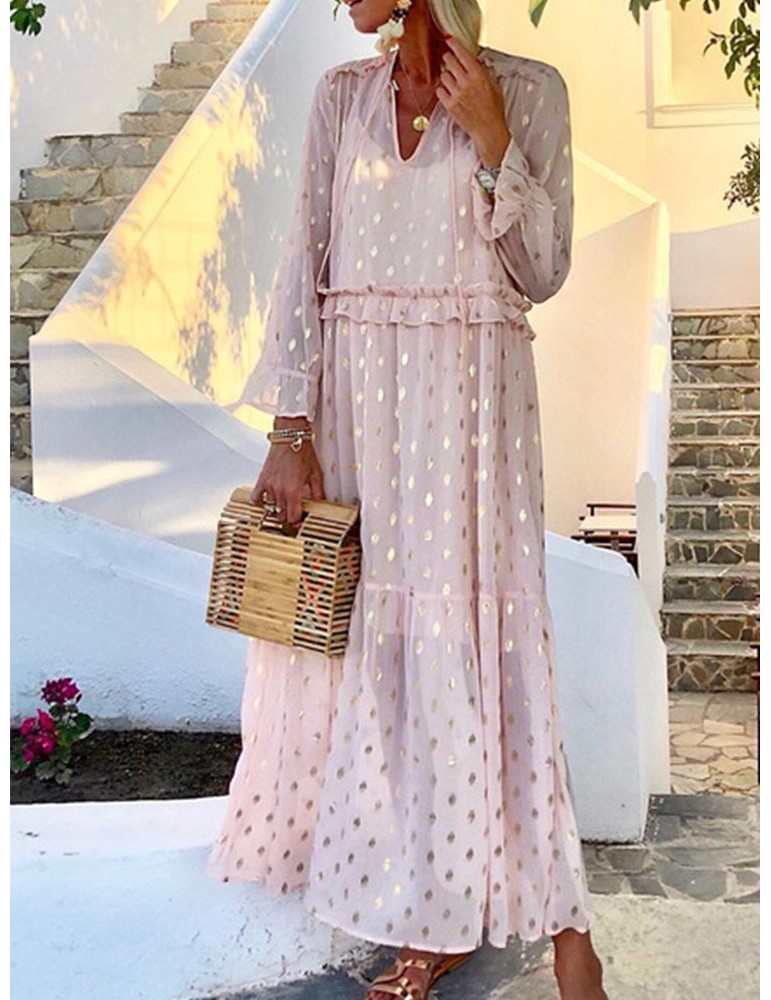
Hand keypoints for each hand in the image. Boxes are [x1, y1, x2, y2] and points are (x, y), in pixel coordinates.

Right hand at [252, 430, 324, 525]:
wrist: (289, 438)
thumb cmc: (302, 452)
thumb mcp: (316, 474)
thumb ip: (318, 492)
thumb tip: (321, 503)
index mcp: (293, 491)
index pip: (292, 517)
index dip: (297, 521)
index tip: (300, 519)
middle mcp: (279, 490)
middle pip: (281, 515)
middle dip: (288, 516)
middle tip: (294, 512)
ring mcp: (269, 486)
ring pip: (271, 508)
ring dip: (277, 509)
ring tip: (284, 505)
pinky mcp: (262, 480)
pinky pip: (256, 498)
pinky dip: (261, 502)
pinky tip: (268, 500)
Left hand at [437, 37, 510, 167]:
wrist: (488, 129)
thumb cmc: (493, 109)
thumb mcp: (494, 85)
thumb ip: (484, 71)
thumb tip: (475, 60)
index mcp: (478, 75)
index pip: (462, 54)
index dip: (454, 44)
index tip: (450, 39)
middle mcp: (466, 83)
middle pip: (449, 62)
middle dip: (448, 59)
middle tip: (449, 61)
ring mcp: (456, 94)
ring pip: (443, 75)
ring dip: (446, 75)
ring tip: (452, 80)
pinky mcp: (450, 105)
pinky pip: (439, 90)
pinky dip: (442, 89)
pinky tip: (448, 91)